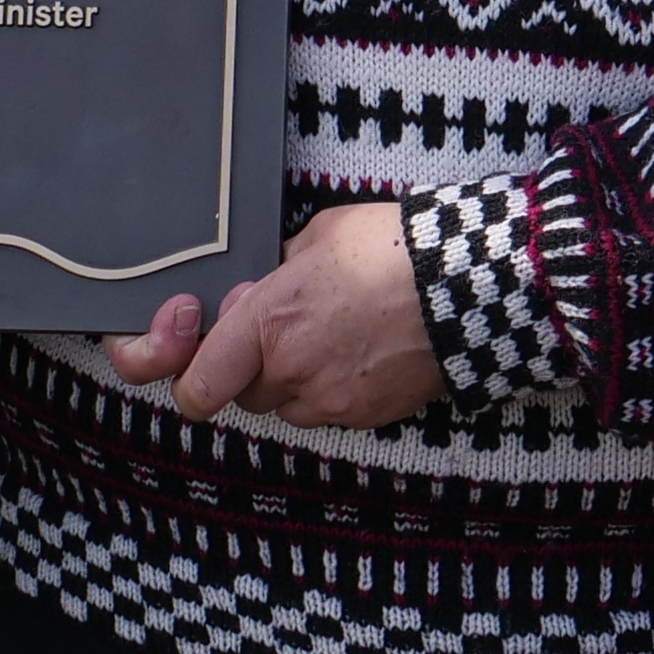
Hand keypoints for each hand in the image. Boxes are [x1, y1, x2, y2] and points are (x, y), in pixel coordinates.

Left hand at [99, 201, 439, 430]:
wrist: (468, 285)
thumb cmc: (393, 249)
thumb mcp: (316, 237)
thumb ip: (277, 271)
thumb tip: (264, 287)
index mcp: (267, 322)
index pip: (197, 384)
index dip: (185, 377)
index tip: (192, 358)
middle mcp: (291, 371)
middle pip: (242, 393)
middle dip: (251, 365)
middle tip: (283, 327)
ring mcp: (331, 400)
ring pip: (286, 405)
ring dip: (292, 380)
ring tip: (330, 334)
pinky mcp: (366, 416)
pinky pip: (328, 411)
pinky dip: (332, 388)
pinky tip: (359, 349)